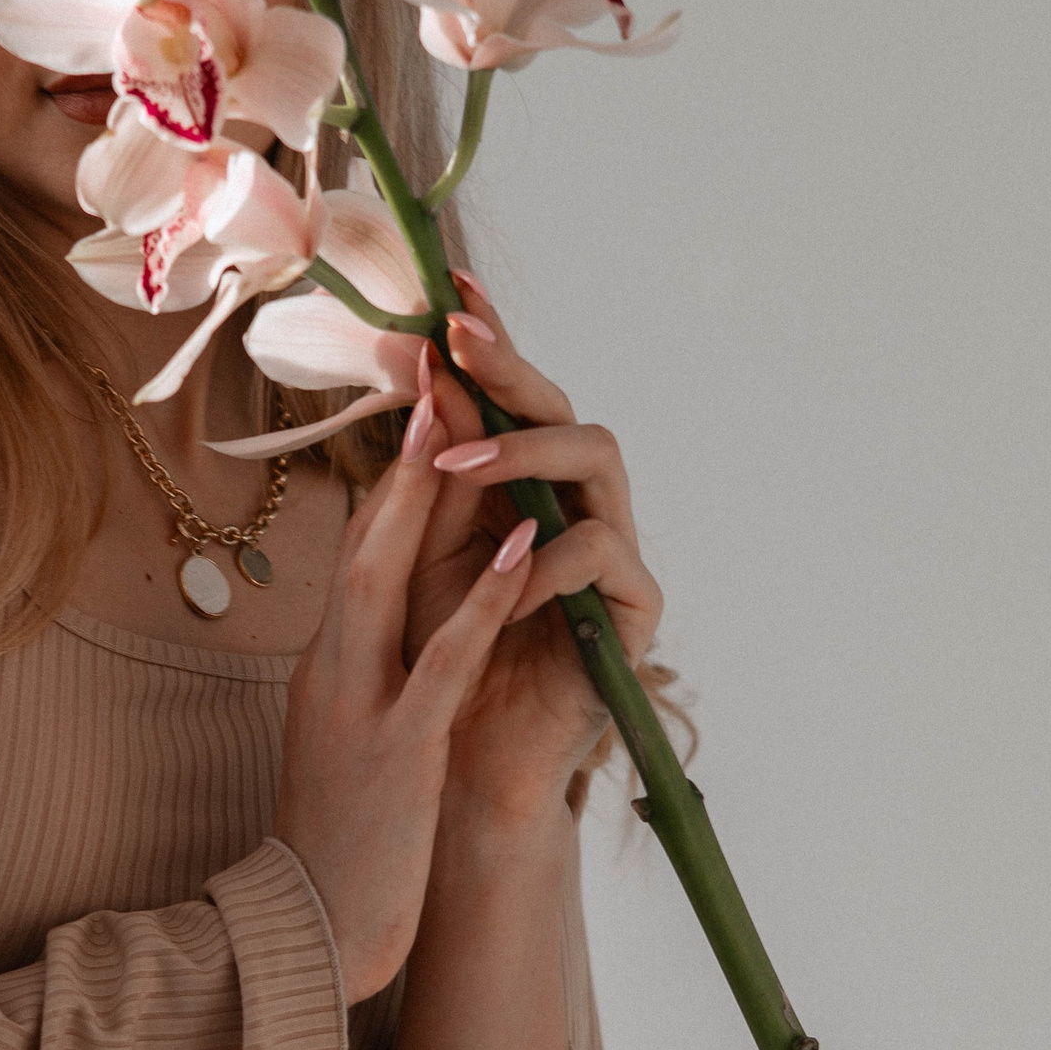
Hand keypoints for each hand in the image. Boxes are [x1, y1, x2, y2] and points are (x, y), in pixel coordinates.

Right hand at [274, 417, 538, 1002]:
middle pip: (365, 542)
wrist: (309, 931)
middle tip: (438, 368)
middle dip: (403, 453)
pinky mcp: (395, 753)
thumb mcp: (348, 735)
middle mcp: (330, 672)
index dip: (394, 471)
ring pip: (387, 582)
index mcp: (324, 668)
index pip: (361, 551)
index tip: (428, 400)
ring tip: (465, 421)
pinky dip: (480, 600)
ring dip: (427, 498)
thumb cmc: (338, 841)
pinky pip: (443, 662)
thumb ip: (369, 670)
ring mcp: (357, 709)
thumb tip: (398, 616)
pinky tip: (514, 550)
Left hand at [404, 276, 663, 827]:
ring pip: (598, 460)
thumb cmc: (437, 654)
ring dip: (524, 455)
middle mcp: (573, 503)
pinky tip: (502, 582)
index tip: (453, 289)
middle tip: (458, 343)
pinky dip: (548, 562)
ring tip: (457, 470)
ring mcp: (610, 549)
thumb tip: (433, 378)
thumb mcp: (417, 552)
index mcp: (520, 484)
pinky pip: (605, 556)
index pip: (512, 400)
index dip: (491, 343)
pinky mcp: (633, 609)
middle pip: (564, 410)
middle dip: (512, 372)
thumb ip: (431, 473)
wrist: (460, 760)